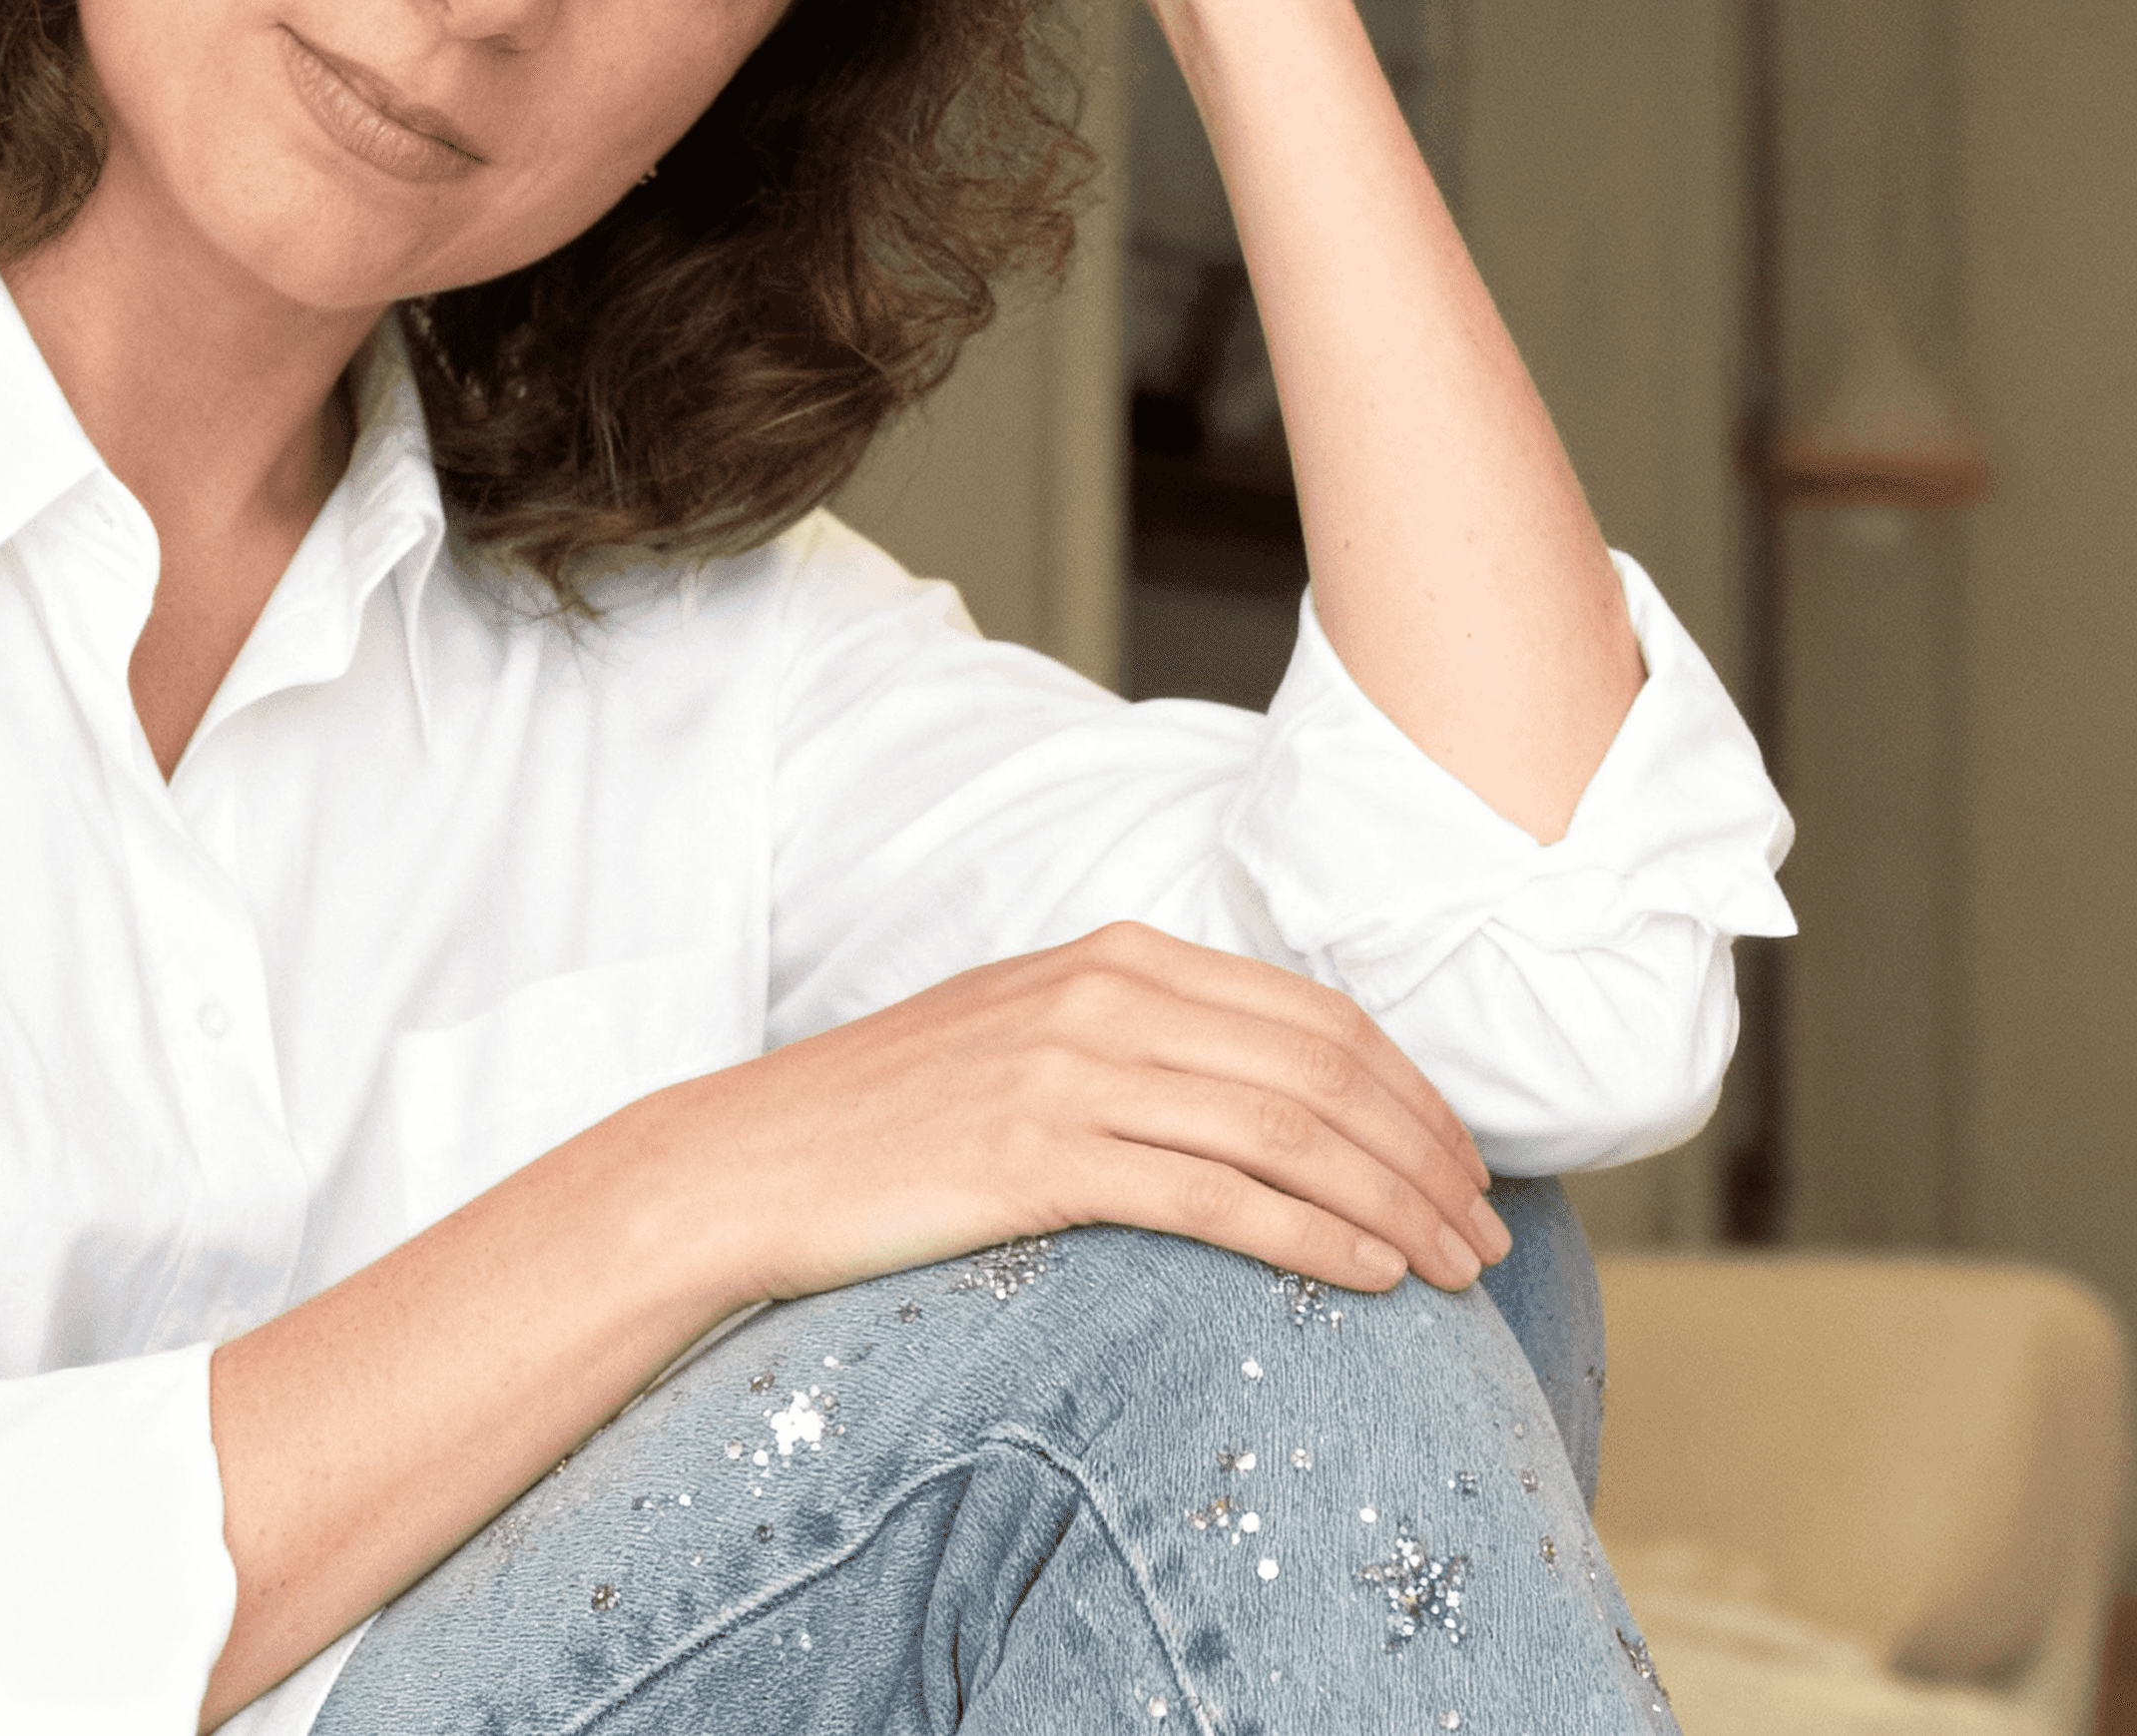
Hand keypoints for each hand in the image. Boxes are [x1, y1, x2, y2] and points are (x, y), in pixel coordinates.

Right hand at [654, 920, 1510, 1301]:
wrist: (745, 1162)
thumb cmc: (888, 1120)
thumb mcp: (1023, 1040)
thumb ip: (1139, 1041)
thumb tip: (1271, 1099)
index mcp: (1114, 957)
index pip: (1316, 1017)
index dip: (1416, 1094)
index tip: (1467, 1166)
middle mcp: (1102, 997)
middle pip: (1325, 1072)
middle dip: (1429, 1156)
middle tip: (1490, 1235)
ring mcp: (1067, 1073)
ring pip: (1289, 1133)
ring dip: (1396, 1205)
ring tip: (1455, 1271)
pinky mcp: (1036, 1157)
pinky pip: (1217, 1198)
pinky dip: (1314, 1238)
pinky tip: (1369, 1279)